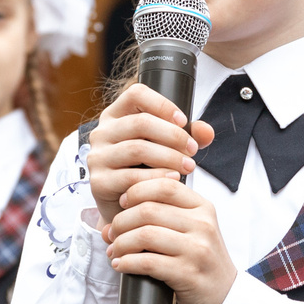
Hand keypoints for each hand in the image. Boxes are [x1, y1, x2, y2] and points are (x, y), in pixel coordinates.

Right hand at [85, 83, 211, 224]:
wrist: (127, 208)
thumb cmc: (145, 171)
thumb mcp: (166, 148)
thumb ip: (188, 136)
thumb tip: (206, 132)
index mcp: (116, 116)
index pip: (136, 94)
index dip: (163, 104)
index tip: (183, 121)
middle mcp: (102, 133)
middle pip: (140, 122)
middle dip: (173, 136)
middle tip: (193, 150)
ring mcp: (97, 157)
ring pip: (137, 148)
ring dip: (169, 157)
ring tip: (188, 166)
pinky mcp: (98, 182)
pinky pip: (130, 176)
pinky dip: (156, 177)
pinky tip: (172, 179)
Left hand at [104, 172, 237, 303]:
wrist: (224, 296)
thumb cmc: (201, 261)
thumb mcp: (194, 229)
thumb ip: (167, 214)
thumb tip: (116, 215)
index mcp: (203, 208)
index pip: (165, 186)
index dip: (136, 191)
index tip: (122, 203)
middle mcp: (202, 225)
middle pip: (148, 210)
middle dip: (121, 221)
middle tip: (112, 234)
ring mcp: (197, 250)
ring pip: (145, 235)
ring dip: (121, 243)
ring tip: (114, 251)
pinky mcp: (187, 274)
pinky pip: (148, 262)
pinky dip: (127, 263)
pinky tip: (120, 265)